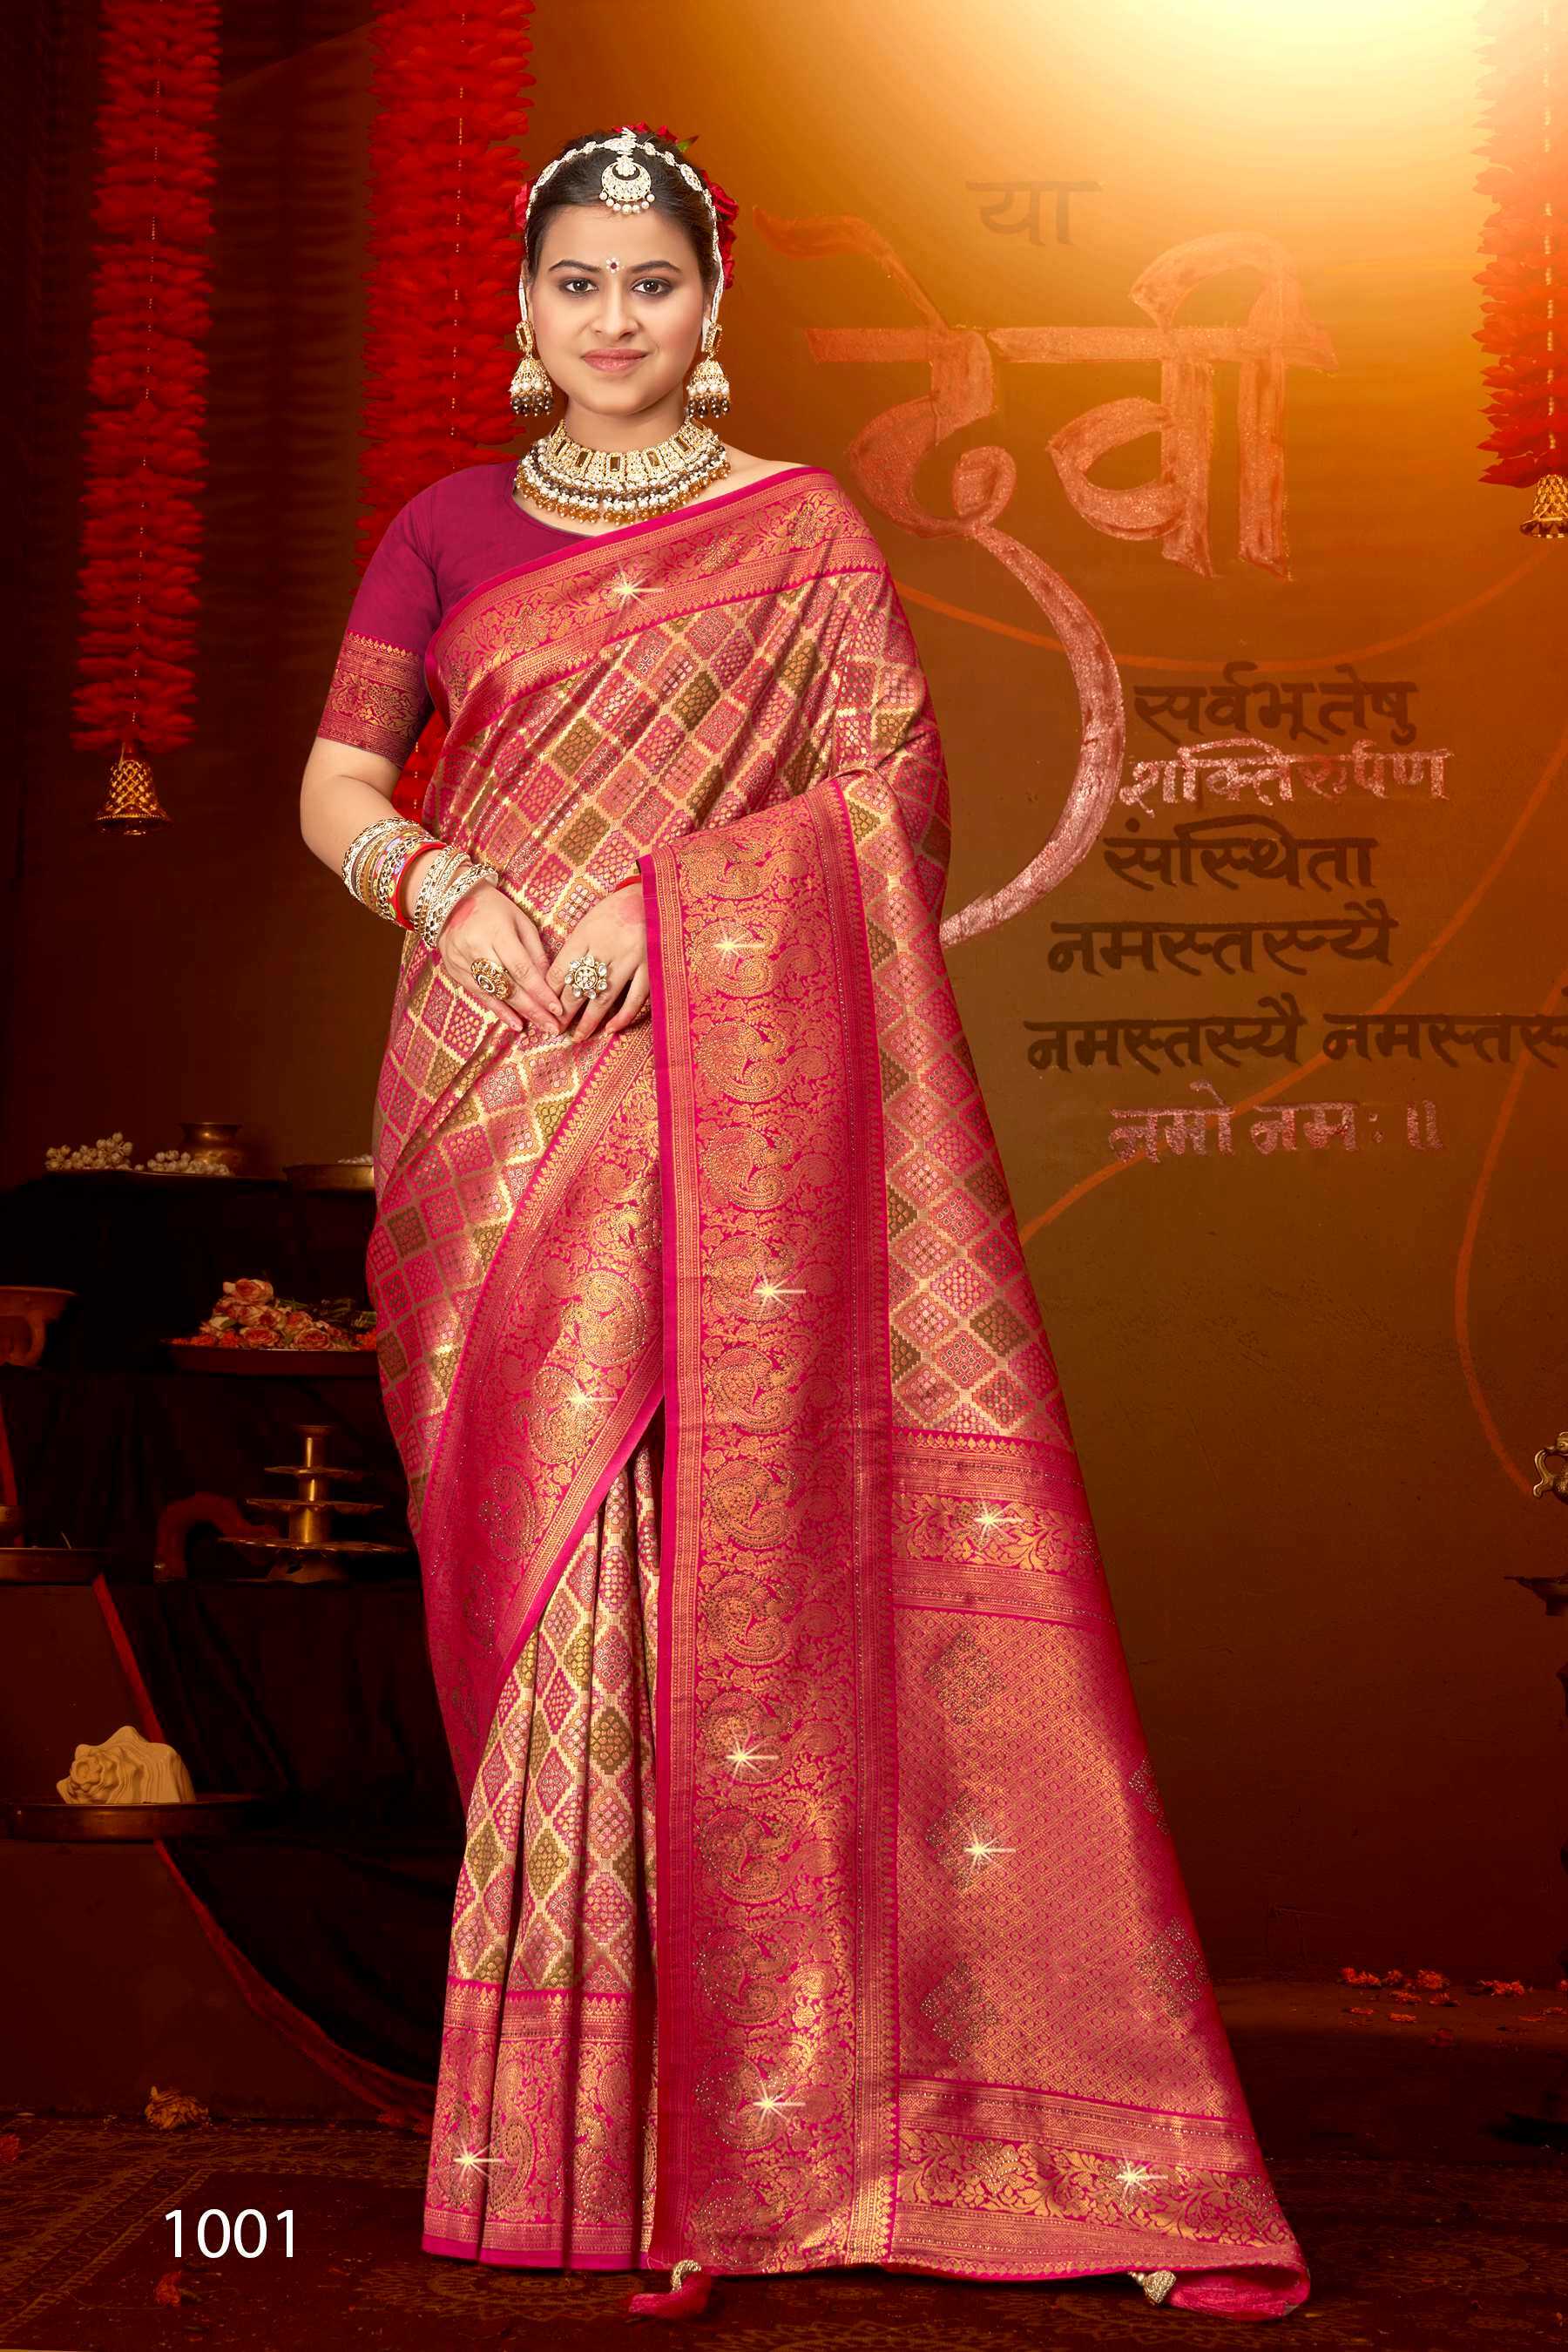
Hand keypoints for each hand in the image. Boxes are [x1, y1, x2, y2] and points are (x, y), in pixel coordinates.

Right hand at [435, 882, 564, 1036]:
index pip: (522, 969)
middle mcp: (477, 949)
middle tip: (553, 1027)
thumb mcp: (521, 921)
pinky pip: (479, 995)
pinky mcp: (455, 971)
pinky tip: (515, 1023)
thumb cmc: (494, 909)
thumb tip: (549, 981)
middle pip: (509, 985)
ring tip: (540, 1026)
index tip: (557, 1009)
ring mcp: (462, 962)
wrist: (451, 900)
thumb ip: (535, 951)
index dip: (540, 991)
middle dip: (534, 1009)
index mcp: (497, 932)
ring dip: (519, 1012)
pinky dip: (499, 1010)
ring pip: (495, 993)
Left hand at [547, 885, 648, 1040]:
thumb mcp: (588, 922)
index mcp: (585, 935)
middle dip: (564, 1012)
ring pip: (604, 997)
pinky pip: (635, 998)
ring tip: (576, 1037)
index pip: (560, 970)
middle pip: (578, 987)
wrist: (651, 896)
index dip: (549, 994)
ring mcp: (629, 960)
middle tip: (554, 1030)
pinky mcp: (650, 967)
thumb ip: (575, 948)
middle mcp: (605, 949)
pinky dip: (623, 1015)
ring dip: (588, 1020)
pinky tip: (611, 1028)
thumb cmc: (615, 910)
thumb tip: (558, 978)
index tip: (543, 1010)